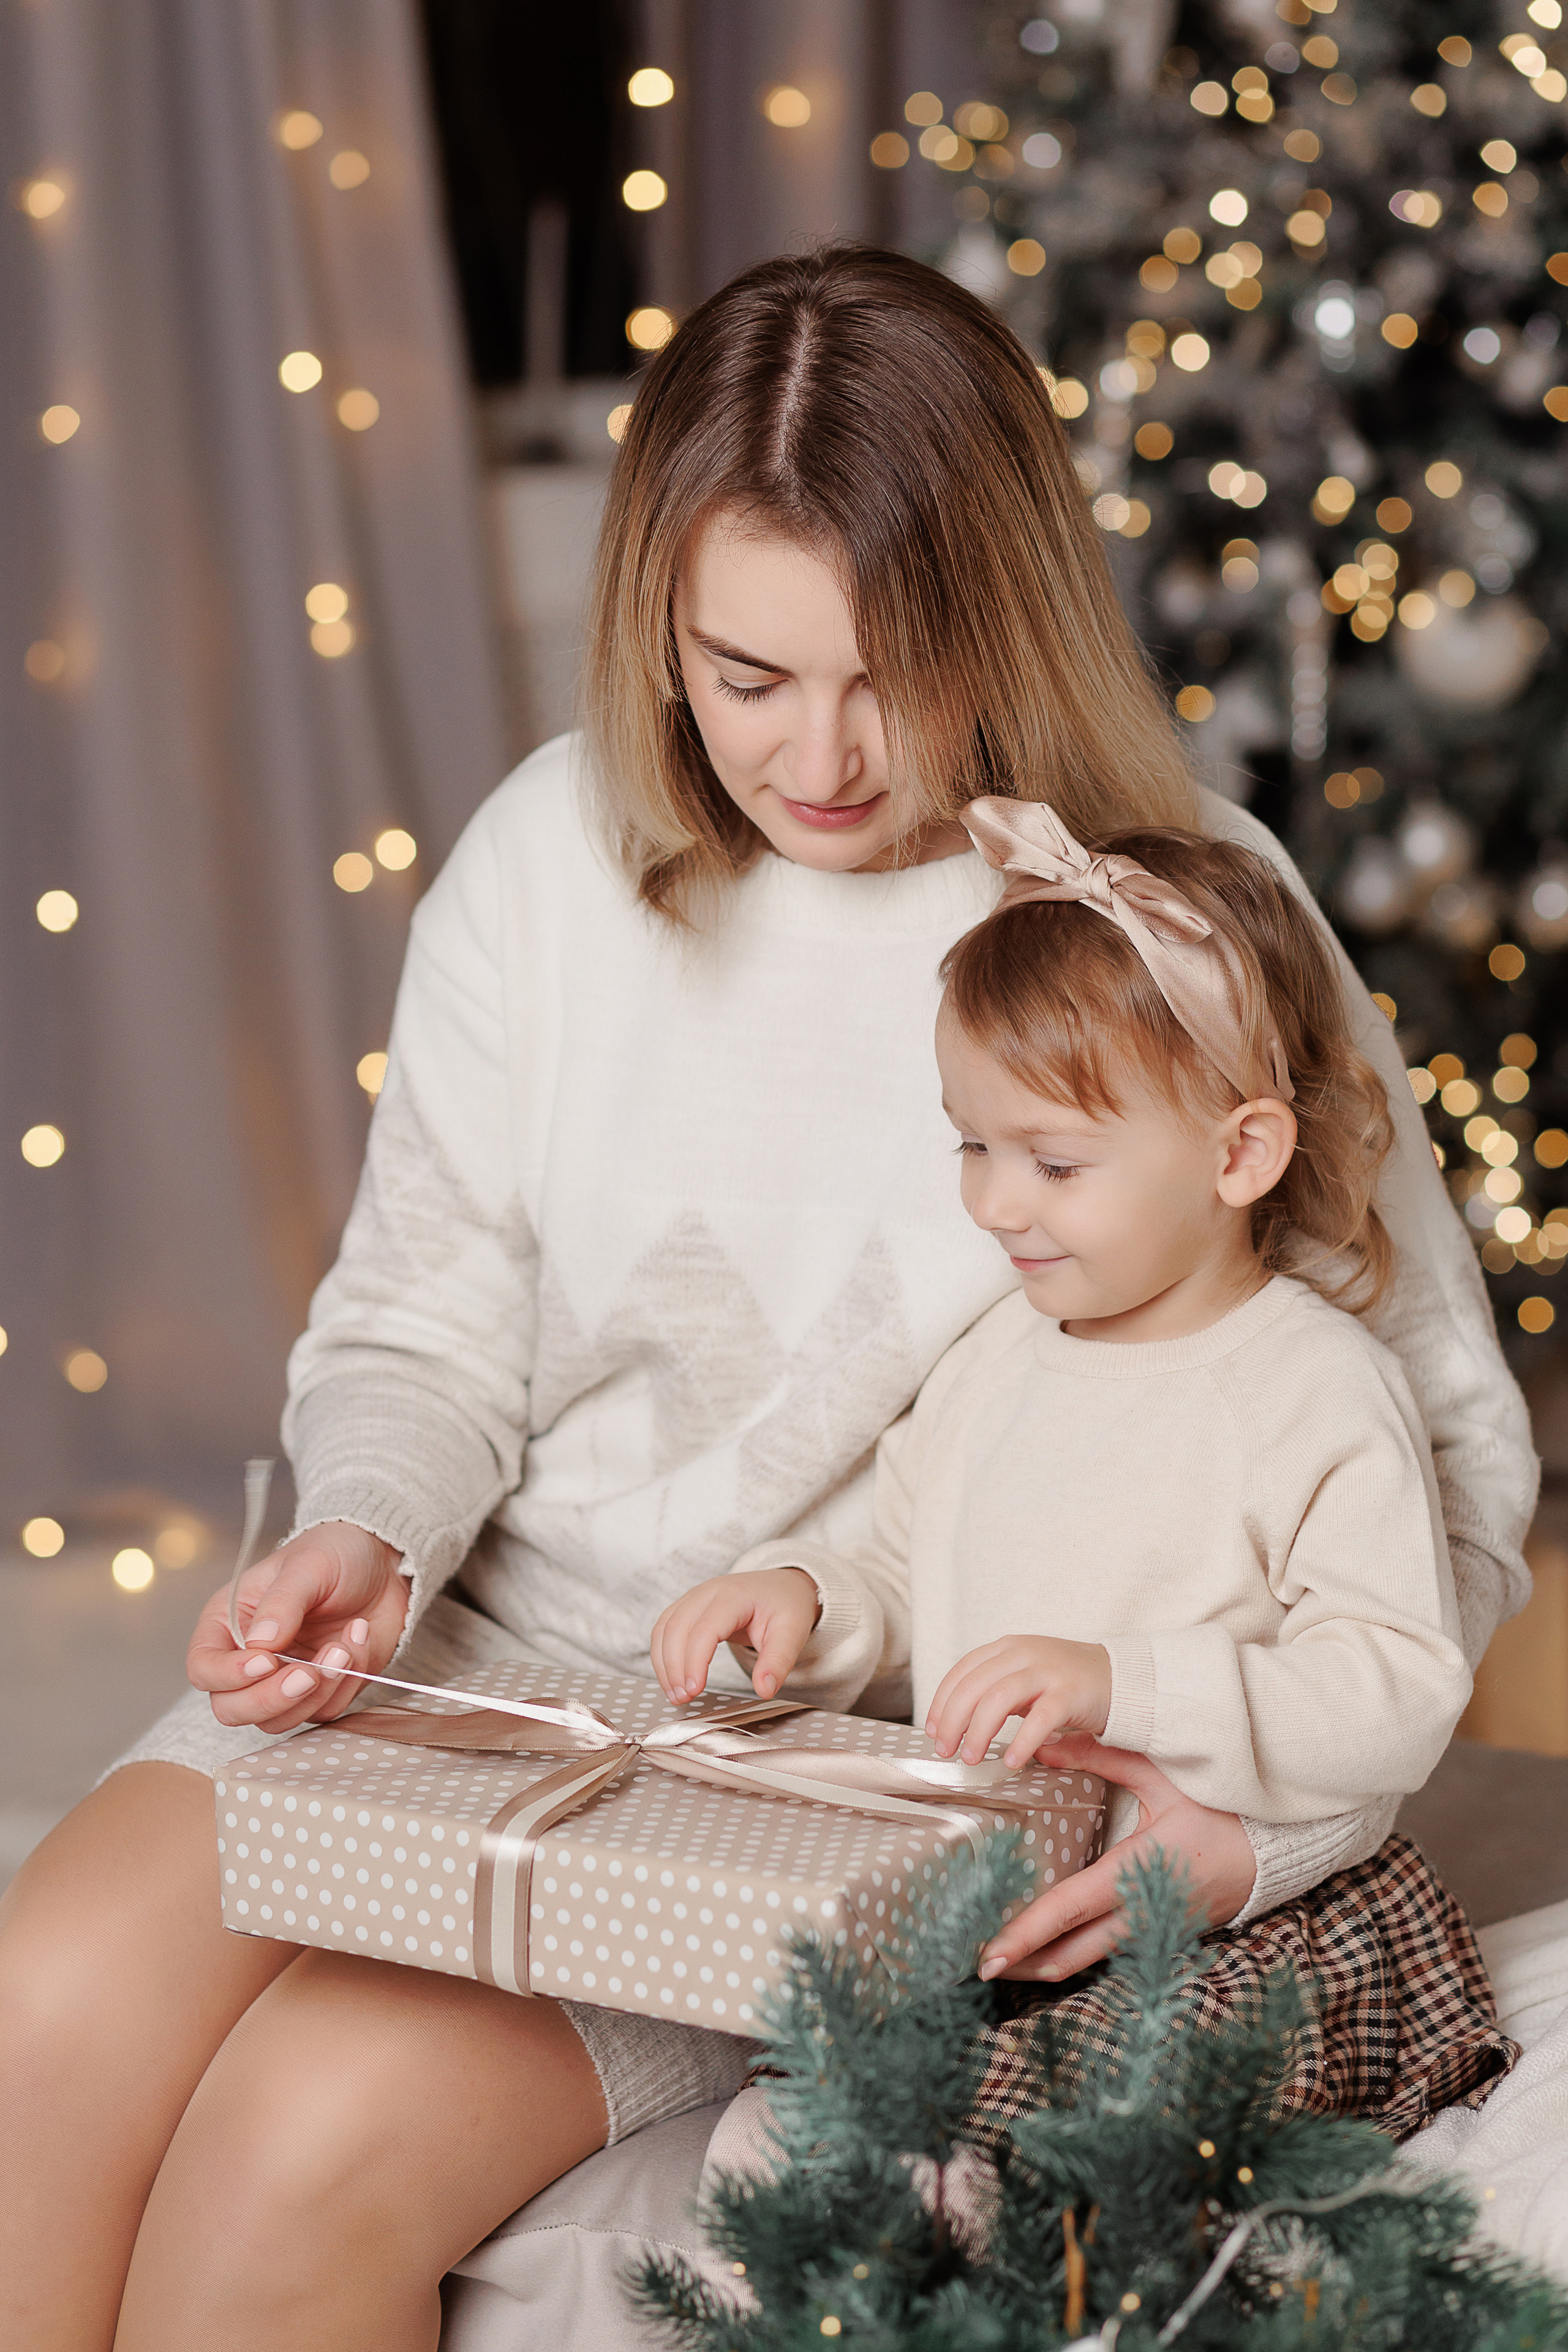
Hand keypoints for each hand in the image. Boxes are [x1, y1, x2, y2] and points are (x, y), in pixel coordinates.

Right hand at [187, 1520, 409, 1733]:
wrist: (384, 1563)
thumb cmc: (335, 1554)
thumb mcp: (307, 1565)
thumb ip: (281, 1603)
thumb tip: (260, 1644)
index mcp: (229, 1622)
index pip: (204, 1668)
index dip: (229, 1675)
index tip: (266, 1661)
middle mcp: (249, 1657)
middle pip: (232, 1708)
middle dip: (271, 1698)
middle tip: (309, 1674)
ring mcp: (284, 1679)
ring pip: (278, 1720)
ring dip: (315, 1694)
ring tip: (343, 1648)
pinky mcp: (320, 1691)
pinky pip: (322, 1712)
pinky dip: (344, 1686)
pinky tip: (357, 1642)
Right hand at [651, 1570, 819, 1704]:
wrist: (783, 1587)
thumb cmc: (786, 1607)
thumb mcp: (792, 1633)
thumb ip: (778, 1662)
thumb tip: (764, 1690)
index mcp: (735, 1595)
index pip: (705, 1628)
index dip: (695, 1661)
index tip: (695, 1690)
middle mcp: (708, 1591)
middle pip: (677, 1627)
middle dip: (674, 1667)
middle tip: (683, 1698)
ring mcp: (695, 1596)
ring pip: (665, 1628)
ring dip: (664, 1663)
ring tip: (675, 1694)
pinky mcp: (688, 1606)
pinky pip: (665, 1628)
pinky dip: (662, 1654)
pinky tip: (672, 1678)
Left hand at [925, 1635, 1112, 1767]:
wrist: (1121, 1678)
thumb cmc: (1067, 1684)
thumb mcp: (1024, 1677)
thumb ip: (994, 1691)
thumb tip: (955, 1725)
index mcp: (1007, 1648)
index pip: (962, 1671)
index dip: (940, 1702)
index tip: (932, 1730)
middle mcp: (1023, 1653)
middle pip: (974, 1686)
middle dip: (953, 1721)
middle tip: (945, 1750)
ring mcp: (1047, 1671)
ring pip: (999, 1698)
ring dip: (979, 1732)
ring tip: (971, 1758)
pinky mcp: (1071, 1692)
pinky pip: (1040, 1719)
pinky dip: (1022, 1742)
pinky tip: (1012, 1761)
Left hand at [976, 1735, 1257, 1983]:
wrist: (1276, 1848)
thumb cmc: (1222, 1809)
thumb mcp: (1161, 1775)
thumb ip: (1101, 1757)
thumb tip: (1043, 1746)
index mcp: (1136, 1872)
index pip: (1068, 1910)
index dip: (1025, 1934)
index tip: (989, 1954)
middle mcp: (1142, 1912)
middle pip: (1072, 1952)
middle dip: (1025, 1963)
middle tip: (980, 1965)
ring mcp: (1156, 1930)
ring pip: (1092, 1959)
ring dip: (1049, 1964)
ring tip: (1007, 1964)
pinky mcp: (1165, 1934)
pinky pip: (1114, 1952)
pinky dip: (1079, 1955)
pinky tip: (1053, 1951)